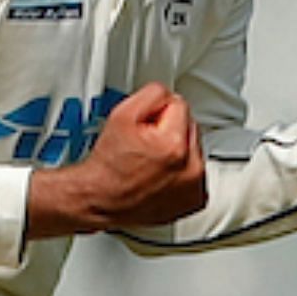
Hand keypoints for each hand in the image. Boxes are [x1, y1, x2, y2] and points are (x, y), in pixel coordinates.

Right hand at [26, 83, 206, 237]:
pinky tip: (161, 176)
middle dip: (169, 131)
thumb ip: (152, 94)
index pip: (179, 105)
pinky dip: (181, 173)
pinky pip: (195, 173)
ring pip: (194, 150)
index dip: (155, 113)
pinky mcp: (195, 201)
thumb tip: (168, 96)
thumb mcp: (122, 115)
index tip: (142, 129)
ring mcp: (195, 189)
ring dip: (177, 151)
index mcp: (175, 147)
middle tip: (144, 146)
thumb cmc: (108, 166)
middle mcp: (191, 171)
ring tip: (151, 162)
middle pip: (189, 127)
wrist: (100, 201)